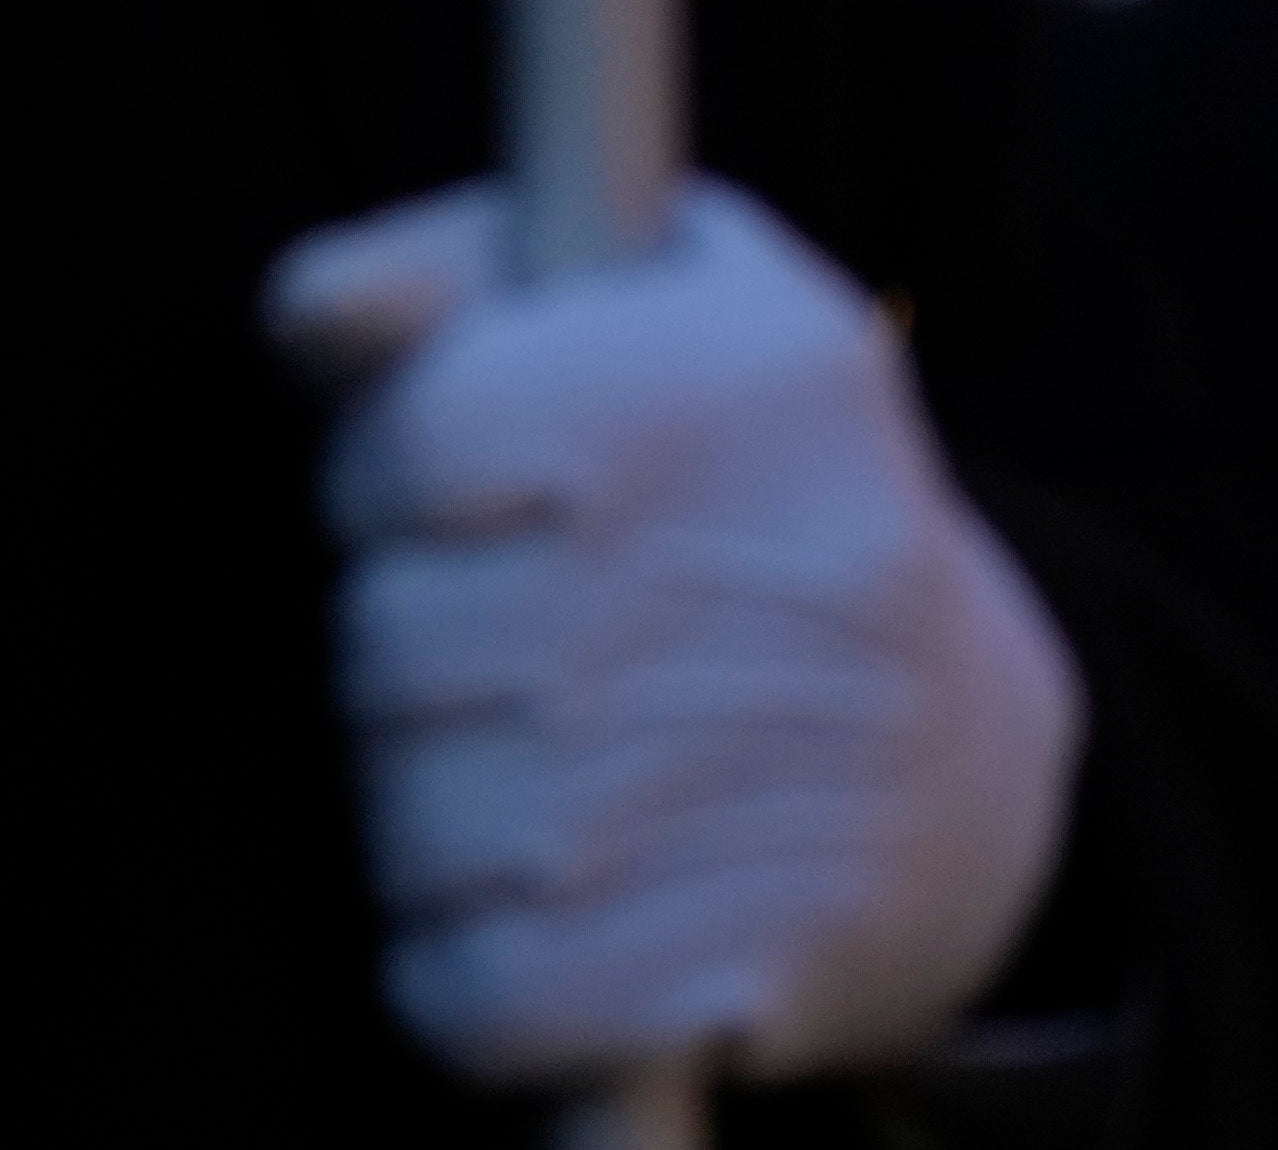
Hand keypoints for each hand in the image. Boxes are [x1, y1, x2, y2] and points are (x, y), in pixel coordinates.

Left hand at [266, 178, 1082, 1086]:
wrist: (968, 765)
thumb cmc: (754, 505)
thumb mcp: (659, 319)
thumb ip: (456, 284)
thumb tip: (310, 306)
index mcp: (740, 384)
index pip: (420, 442)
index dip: (392, 478)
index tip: (458, 492)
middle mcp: (762, 577)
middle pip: (393, 644)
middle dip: (413, 655)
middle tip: (514, 646)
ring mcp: (752, 789)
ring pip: (414, 827)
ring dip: (435, 818)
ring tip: (550, 773)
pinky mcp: (738, 973)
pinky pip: (466, 992)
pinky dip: (468, 967)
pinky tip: (555, 905)